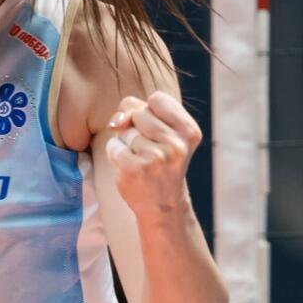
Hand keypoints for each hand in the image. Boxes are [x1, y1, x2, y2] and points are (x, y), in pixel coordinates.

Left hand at [105, 91, 202, 220]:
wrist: (162, 204)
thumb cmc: (159, 161)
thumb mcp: (162, 133)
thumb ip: (139, 112)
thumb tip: (118, 121)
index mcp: (189, 131)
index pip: (157, 99)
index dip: (148, 110)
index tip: (154, 130)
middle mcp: (177, 144)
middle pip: (138, 113)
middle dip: (135, 128)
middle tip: (148, 150)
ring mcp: (157, 157)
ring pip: (125, 131)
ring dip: (126, 143)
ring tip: (141, 160)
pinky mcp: (136, 169)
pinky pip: (113, 146)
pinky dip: (115, 154)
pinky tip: (129, 167)